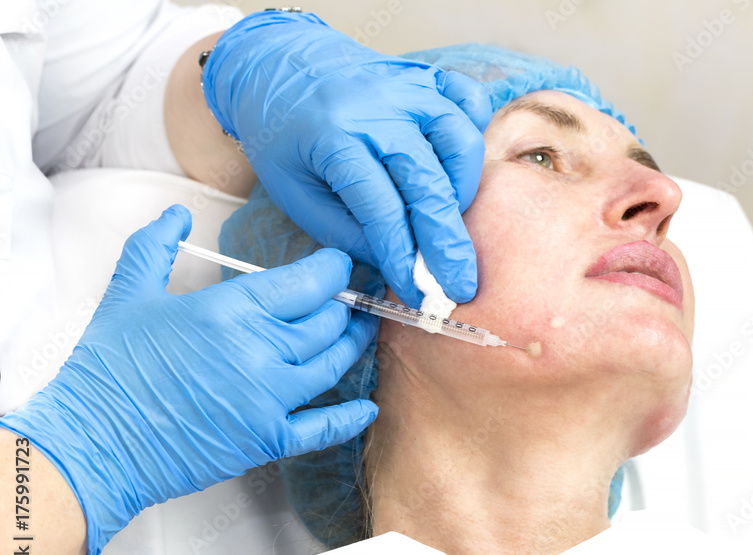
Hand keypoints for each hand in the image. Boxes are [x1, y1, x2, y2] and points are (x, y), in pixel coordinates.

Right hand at [0, 205, 376, 554]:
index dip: (333, 269)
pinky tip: (367, 407)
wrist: (92, 441)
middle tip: (355, 293)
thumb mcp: (128, 293)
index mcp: (231, 309)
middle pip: (327, 321)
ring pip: (333, 364)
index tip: (340, 264)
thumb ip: (156, 245)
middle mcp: (259, 351)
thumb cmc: (109, 369)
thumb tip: (174, 212)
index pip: (307, 281)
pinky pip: (322, 428)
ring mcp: (268, 398)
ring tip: (362, 329)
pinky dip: (349, 418)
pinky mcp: (266, 439)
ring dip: (353, 344)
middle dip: (346, 303)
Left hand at [201, 11, 492, 307]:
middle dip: (447, 243)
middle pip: (429, 184)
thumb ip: (343, 231)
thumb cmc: (283, 134)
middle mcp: (379, 109)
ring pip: (460, 141)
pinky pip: (468, 99)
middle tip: (458, 285)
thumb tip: (394, 263)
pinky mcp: (425, 77)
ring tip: (450, 222)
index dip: (402, 256)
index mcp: (335, 138)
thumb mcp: (294, 192)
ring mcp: (407, 88)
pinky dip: (475, 130)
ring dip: (464, 190)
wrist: (277, 63)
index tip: (414, 292)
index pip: (382, 209)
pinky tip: (461, 164)